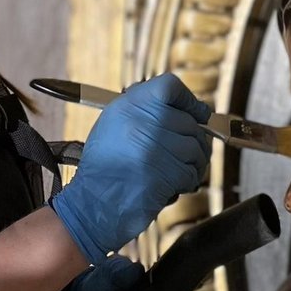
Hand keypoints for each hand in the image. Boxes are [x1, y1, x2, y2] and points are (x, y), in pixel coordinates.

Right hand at [50, 73, 210, 262]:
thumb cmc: (105, 168)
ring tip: (176, 171)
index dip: (189, 100)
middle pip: (190, 122)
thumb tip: (188, 108)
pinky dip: (187, 181)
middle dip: (193, 141)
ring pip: (196, 148)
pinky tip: (173, 185)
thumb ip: (145, 111)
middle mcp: (142, 120)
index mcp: (128, 104)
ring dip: (193, 163)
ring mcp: (155, 146)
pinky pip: (192, 172)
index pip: (170, 86)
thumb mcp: (114, 125)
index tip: (198, 114)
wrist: (93, 205)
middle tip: (184, 155)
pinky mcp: (165, 172)